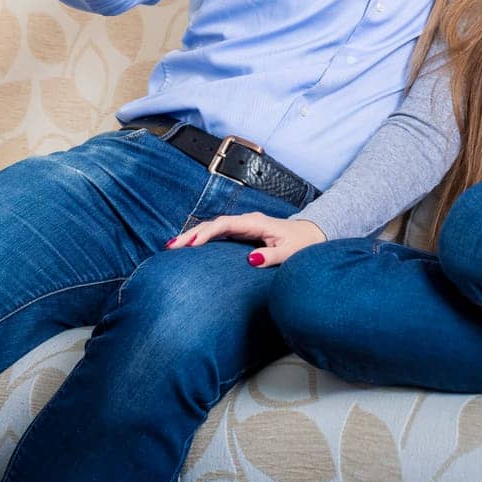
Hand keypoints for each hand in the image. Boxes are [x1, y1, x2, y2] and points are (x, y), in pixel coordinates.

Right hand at [163, 213, 326, 267]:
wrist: (311, 235)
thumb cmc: (302, 244)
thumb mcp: (290, 253)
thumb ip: (272, 256)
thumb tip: (250, 260)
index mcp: (255, 223)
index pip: (225, 224)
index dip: (206, 233)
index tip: (191, 244)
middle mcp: (246, 221)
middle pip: (213, 224)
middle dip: (191, 234)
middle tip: (170, 247)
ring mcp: (243, 226)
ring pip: (213, 228)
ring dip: (193, 236)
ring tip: (172, 247)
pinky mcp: (242, 233)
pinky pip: (218, 234)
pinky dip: (202, 239)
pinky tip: (189, 246)